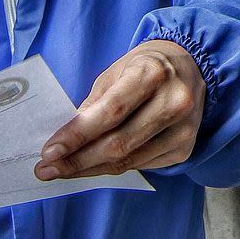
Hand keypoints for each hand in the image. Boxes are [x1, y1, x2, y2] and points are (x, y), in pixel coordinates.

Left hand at [38, 41, 205, 178]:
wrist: (193, 68)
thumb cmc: (145, 67)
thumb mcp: (115, 72)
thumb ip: (93, 105)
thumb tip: (65, 142)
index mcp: (152, 73)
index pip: (111, 111)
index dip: (78, 135)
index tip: (49, 152)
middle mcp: (174, 102)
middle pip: (118, 143)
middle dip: (77, 161)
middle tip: (46, 169)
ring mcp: (183, 129)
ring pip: (128, 161)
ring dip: (90, 169)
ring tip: (62, 171)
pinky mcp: (184, 149)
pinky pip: (140, 165)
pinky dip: (113, 167)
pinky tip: (94, 166)